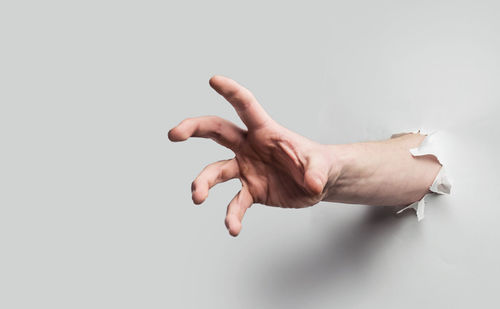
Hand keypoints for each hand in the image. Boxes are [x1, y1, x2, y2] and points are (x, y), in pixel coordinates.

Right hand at [168, 76, 337, 235]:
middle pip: (216, 131)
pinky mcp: (250, 190)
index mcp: (265, 131)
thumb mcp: (322, 167)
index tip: (213, 80)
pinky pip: (235, 203)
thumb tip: (311, 184)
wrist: (317, 184)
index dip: (231, 92)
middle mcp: (249, 147)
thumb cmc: (318, 165)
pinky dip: (232, 216)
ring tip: (197, 197)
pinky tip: (233, 228)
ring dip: (204, 182)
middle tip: (174, 134)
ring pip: (217, 171)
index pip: (245, 106)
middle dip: (194, 129)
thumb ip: (316, 172)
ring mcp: (246, 169)